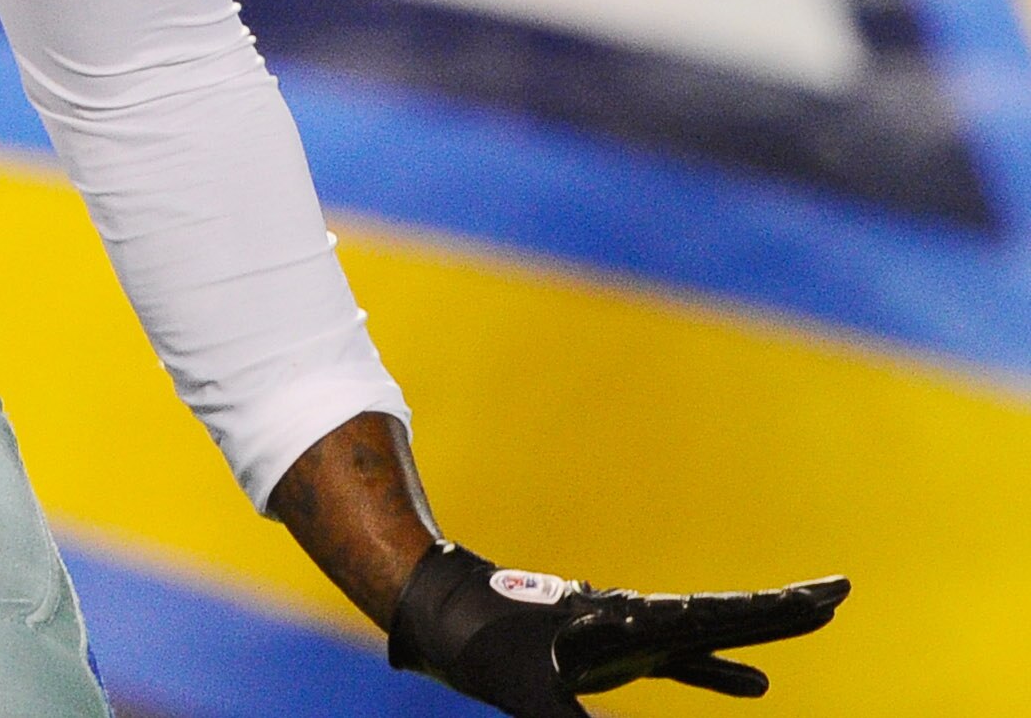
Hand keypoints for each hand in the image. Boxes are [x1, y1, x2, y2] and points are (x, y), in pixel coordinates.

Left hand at [388, 542, 847, 713]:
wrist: (444, 611)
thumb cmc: (485, 645)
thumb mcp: (531, 694)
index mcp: (633, 624)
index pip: (721, 617)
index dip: (777, 610)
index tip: (828, 594)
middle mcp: (638, 619)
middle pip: (727, 612)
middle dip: (784, 607)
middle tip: (841, 591)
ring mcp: (629, 631)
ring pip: (711, 631)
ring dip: (759, 629)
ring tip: (812, 619)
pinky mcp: (614, 648)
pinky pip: (684, 660)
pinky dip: (722, 670)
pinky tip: (756, 686)